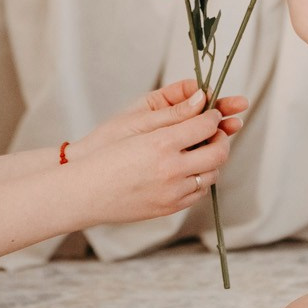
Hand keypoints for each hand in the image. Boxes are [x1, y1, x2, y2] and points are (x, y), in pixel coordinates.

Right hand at [75, 89, 238, 224]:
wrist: (86, 192)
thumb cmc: (106, 156)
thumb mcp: (137, 128)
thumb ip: (173, 116)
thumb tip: (200, 99)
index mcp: (161, 143)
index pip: (205, 126)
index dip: (213, 116)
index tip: (211, 114)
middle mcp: (171, 169)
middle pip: (218, 152)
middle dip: (221, 139)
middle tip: (214, 132)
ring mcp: (173, 192)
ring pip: (212, 174)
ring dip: (212, 160)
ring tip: (201, 150)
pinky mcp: (170, 207)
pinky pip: (199, 193)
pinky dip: (200, 179)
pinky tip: (189, 170)